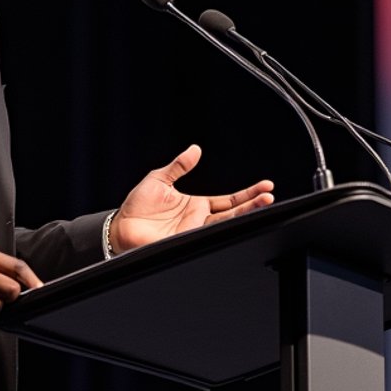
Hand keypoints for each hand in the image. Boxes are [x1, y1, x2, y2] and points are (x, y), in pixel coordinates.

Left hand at [108, 144, 273, 251]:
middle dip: (253, 204)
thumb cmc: (136, 207)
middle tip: (270, 196)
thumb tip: (195, 150)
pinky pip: (209, 234)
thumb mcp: (159, 179)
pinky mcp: (186, 240)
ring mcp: (194, 231)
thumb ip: (179, 166)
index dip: (247, 194)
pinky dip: (224, 228)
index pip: (228, 200)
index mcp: (195, 205)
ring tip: (264, 204)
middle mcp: (198, 219)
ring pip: (226, 222)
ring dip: (246, 214)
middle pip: (233, 212)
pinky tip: (237, 221)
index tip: (265, 186)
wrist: (120, 228)